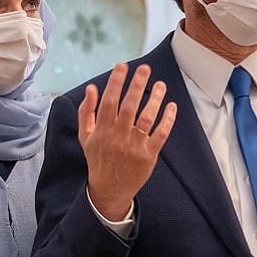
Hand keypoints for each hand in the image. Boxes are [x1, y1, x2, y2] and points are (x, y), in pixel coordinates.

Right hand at [81, 63, 177, 219]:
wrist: (109, 189)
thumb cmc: (98, 159)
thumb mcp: (85, 136)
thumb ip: (86, 111)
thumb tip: (91, 88)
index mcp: (102, 129)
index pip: (109, 101)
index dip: (116, 82)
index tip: (122, 67)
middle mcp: (118, 136)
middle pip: (129, 106)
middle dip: (137, 85)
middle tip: (145, 69)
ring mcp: (134, 146)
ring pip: (146, 118)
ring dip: (154, 100)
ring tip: (160, 85)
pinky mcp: (148, 155)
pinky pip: (160, 134)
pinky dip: (167, 120)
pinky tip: (171, 107)